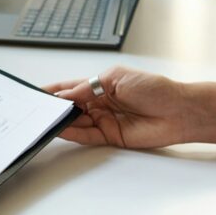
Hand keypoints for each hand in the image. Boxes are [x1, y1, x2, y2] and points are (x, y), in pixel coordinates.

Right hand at [44, 67, 192, 148]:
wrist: (178, 111)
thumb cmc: (155, 89)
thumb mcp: (117, 78)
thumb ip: (89, 87)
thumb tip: (66, 95)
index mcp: (101, 84)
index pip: (72, 87)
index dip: (55, 90)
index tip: (37, 93)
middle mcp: (101, 102)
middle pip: (71, 106)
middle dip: (54, 108)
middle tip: (37, 109)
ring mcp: (105, 119)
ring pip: (77, 122)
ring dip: (61, 122)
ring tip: (45, 121)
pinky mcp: (110, 136)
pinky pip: (87, 136)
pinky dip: (73, 134)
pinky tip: (61, 130)